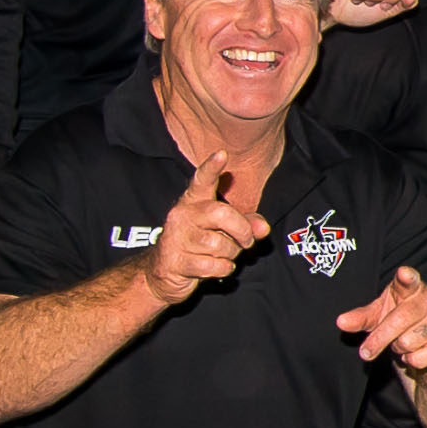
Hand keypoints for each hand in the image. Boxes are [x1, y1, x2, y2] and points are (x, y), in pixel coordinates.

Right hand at [138, 153, 266, 309]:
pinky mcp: (175, 261)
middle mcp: (182, 215)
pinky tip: (214, 268)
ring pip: (219, 244)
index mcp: (194, 202)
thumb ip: (246, 224)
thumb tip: (262, 228)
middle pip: (222, 214)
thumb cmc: (199, 245)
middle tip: (245, 242)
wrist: (164, 274)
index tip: (222, 154)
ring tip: (221, 255)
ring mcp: (176, 238)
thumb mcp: (224, 231)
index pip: (202, 180)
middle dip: (242, 231)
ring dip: (230, 255)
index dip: (212, 168)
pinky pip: (213, 265)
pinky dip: (222, 269)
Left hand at [335, 263, 426, 371]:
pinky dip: (411, 360)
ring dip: (398, 349)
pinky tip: (413, 354)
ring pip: (408, 342)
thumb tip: (341, 322)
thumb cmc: (403, 318)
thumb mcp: (380, 314)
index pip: (409, 280)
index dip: (407, 277)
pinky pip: (421, 357)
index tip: (403, 273)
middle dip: (379, 339)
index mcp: (412, 288)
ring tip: (401, 343)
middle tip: (365, 352)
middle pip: (400, 320)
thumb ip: (361, 317)